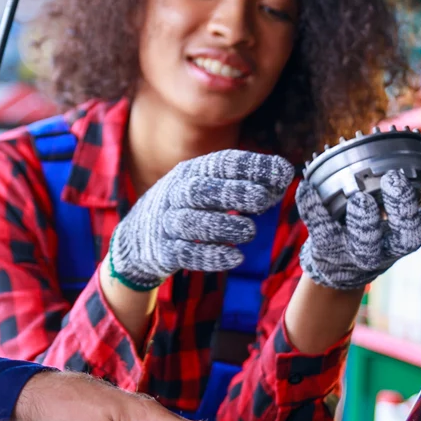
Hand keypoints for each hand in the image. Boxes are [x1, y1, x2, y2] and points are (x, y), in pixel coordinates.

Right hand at [106, 150, 295, 288]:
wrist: (136, 240)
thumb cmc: (186, 209)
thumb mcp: (206, 189)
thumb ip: (242, 183)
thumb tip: (284, 174)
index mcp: (190, 172)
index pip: (220, 163)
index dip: (251, 166)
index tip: (282, 172)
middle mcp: (175, 193)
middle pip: (201, 190)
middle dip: (234, 193)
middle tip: (264, 200)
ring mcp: (165, 222)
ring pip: (191, 222)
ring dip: (223, 226)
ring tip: (250, 232)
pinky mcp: (162, 251)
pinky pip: (184, 253)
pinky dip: (209, 256)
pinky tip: (234, 257)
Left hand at [297, 151, 420, 290]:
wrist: (340, 266)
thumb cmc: (377, 226)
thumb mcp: (400, 208)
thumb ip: (410, 182)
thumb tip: (418, 147)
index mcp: (416, 228)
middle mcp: (394, 245)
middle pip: (409, 234)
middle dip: (403, 207)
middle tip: (394, 179)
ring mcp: (363, 253)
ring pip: (368, 244)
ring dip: (365, 222)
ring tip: (360, 200)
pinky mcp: (331, 251)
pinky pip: (322, 232)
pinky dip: (313, 209)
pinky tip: (306, 189)